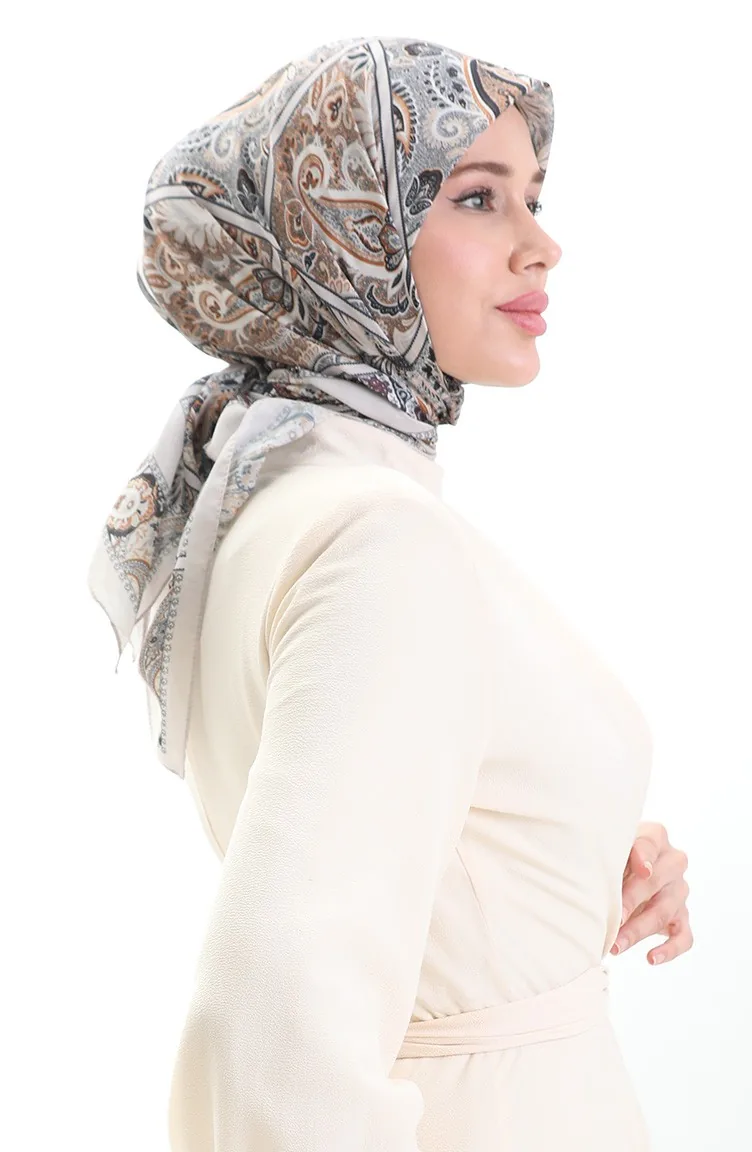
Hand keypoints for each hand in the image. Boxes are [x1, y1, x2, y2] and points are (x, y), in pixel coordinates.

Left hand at [611, 821, 692, 964]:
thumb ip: (606, 854)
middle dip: (632, 901)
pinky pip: (684, 937)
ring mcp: (679, 891)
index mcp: (656, 837)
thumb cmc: (613, 855)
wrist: (627, 870)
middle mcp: (673, 862)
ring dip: (639, 931)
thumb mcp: (610, 847)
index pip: (650, 844)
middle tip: (613, 918)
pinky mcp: (682, 917)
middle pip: (655, 882)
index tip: (640, 870)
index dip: (643, 857)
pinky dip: (669, 949)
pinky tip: (651, 958)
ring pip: (664, 912)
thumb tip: (590, 874)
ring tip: (616, 945)